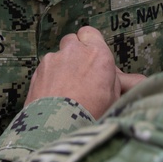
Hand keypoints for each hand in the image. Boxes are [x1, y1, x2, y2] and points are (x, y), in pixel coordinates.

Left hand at [26, 26, 145, 118]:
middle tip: (80, 73)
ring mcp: (53, 59)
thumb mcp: (115, 98)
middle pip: (72, 41)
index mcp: (98, 54)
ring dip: (61, 67)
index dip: (90, 44)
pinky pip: (45, 68)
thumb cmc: (91, 114)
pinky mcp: (38, 71)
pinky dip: (49, 77)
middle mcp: (74, 51)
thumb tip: (124, 78)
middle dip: (75, 53)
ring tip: (65, 90)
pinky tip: (53, 95)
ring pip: (58, 56)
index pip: (90, 33)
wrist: (57, 128)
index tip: (93, 58)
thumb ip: (117, 81)